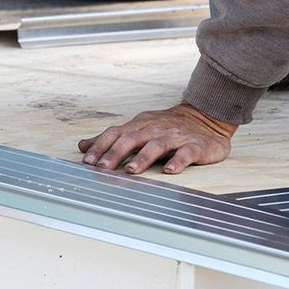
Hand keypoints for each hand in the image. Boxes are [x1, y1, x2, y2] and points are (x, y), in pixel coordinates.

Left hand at [78, 102, 236, 174]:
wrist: (205, 117)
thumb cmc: (165, 127)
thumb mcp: (137, 129)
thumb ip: (111, 139)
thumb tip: (83, 145)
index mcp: (139, 126)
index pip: (115, 133)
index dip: (100, 146)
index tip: (87, 161)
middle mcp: (154, 129)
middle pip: (131, 139)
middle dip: (115, 153)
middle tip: (102, 167)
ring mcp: (175, 137)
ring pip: (156, 145)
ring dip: (142, 158)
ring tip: (131, 170)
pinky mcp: (194, 146)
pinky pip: (186, 153)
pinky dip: (177, 161)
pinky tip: (169, 171)